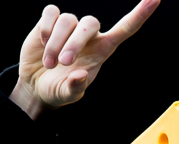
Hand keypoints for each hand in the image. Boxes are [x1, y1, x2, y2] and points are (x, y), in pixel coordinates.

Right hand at [10, 0, 159, 119]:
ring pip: (68, 19)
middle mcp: (90, 35)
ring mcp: (71, 26)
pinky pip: (51, 12)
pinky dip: (45, 28)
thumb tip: (81, 76)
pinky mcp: (50, 20)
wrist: (37, 84)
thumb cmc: (59, 89)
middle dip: (75, 43)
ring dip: (55, 43)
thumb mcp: (68, 94)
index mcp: (103, 50)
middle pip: (91, 23)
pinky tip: (42, 44)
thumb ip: (75, 88)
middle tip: (64, 63)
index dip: (141, 14)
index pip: (126, 28)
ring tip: (50, 63)